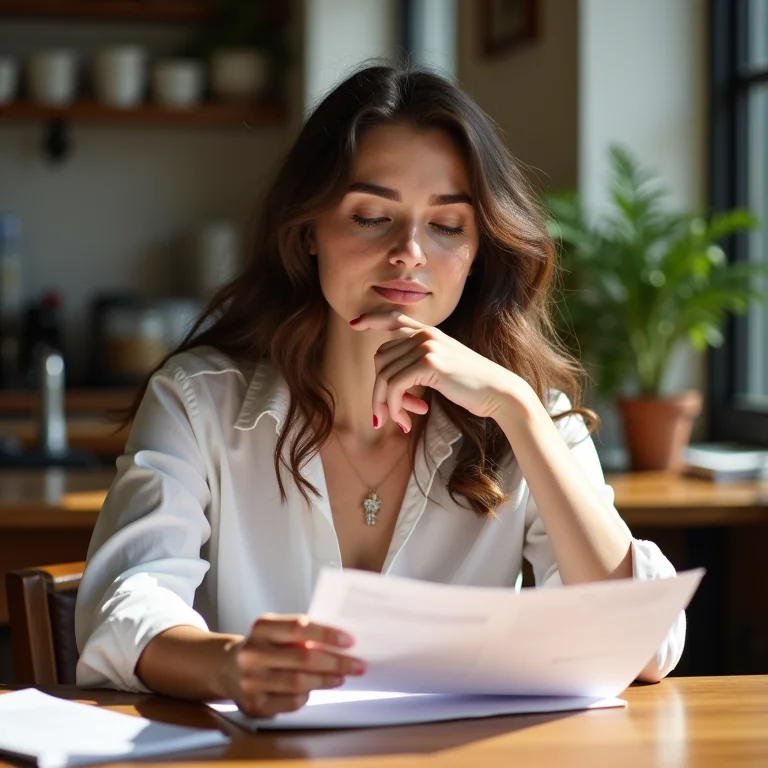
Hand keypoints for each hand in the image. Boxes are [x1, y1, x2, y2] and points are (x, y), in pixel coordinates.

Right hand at [221, 614, 365, 717]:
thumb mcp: (276, 630)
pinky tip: (316, 688)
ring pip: (298, 682)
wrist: (228, 668)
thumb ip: (302, 633)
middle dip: (336, 661)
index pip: (299, 627)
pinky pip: (290, 702)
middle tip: (357, 664)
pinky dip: (307, 695)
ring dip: (326, 680)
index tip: (349, 641)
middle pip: (303, 658)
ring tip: (342, 676)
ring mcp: (251, 680)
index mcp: (261, 628)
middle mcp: (253, 653)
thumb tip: (341, 643)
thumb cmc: (264, 646)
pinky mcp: (254, 704)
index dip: (326, 634)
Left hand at [350, 311, 520, 430]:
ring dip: (387, 405)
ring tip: (403, 421)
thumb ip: (420, 364)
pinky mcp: (428, 363)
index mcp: (430, 333)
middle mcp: (426, 335)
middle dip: (381, 392)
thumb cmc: (474, 387)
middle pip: (381, 360)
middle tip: (396, 414)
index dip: (373, 320)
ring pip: (383, 377)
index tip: (355, 325)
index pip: (395, 319)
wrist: (500, 392)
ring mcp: (426, 346)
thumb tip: (390, 382)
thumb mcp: (445, 367)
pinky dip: (394, 408)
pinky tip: (409, 421)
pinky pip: (393, 387)